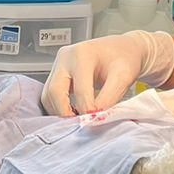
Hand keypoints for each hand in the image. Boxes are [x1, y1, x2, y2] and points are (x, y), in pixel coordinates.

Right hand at [41, 31, 173, 115]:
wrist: (124, 49)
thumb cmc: (125, 58)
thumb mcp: (123, 77)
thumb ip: (109, 97)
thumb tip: (96, 117)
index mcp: (82, 54)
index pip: (79, 89)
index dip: (86, 109)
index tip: (95, 121)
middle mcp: (65, 57)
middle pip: (54, 91)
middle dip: (65, 112)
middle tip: (80, 125)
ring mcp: (58, 64)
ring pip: (48, 95)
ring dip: (60, 111)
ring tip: (78, 120)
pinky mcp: (56, 72)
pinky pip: (50, 94)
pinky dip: (59, 106)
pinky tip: (74, 113)